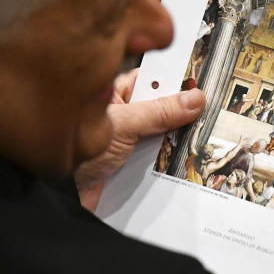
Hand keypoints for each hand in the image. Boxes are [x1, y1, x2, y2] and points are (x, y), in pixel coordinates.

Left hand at [75, 70, 204, 208]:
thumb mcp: (125, 126)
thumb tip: (194, 98)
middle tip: (206, 111)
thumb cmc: (80, 154)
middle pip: (164, 105)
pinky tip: (184, 159)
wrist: (66, 196)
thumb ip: (160, 112)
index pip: (155, 78)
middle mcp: (127, 112)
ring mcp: (132, 137)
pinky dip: (172, 158)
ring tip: (199, 136)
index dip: (177, 79)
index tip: (202, 82)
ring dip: (178, 137)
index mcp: (119, 93)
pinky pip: (162, 154)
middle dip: (183, 111)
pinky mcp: (136, 161)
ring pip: (165, 131)